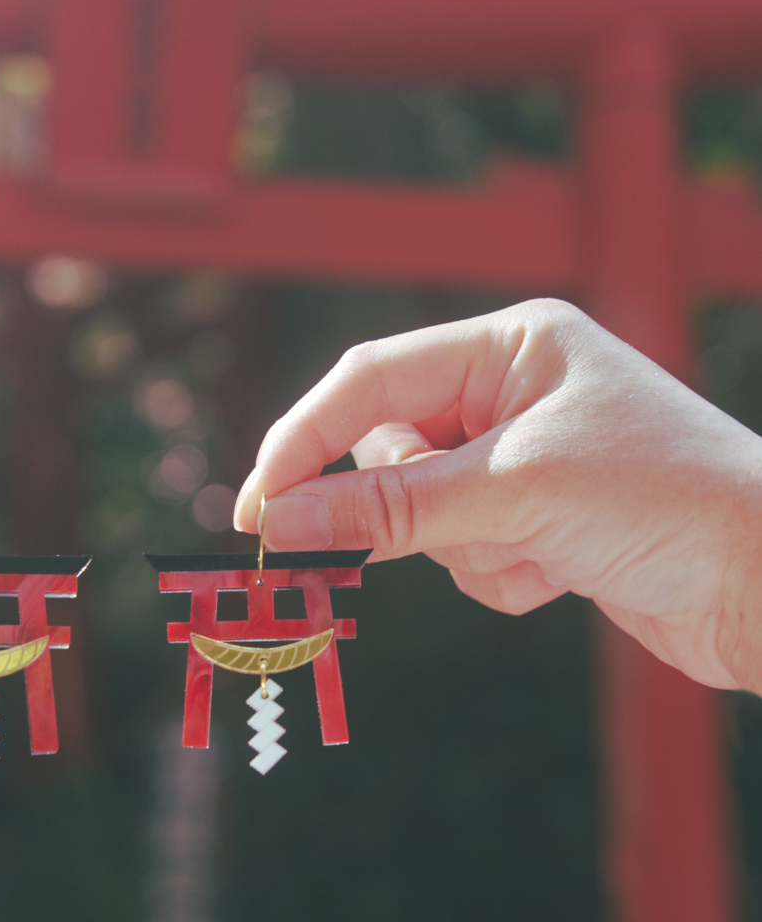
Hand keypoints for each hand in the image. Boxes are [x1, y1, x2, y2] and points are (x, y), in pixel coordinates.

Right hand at [235, 299, 761, 692]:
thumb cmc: (666, 500)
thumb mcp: (513, 492)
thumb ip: (386, 508)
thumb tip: (276, 522)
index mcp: (510, 345)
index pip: (370, 382)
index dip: (303, 440)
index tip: (255, 508)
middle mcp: (509, 394)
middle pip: (388, 453)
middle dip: (408, 509)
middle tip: (444, 536)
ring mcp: (519, 461)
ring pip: (419, 515)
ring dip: (467, 550)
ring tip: (541, 553)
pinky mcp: (534, 522)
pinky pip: (461, 555)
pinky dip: (497, 576)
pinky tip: (563, 574)